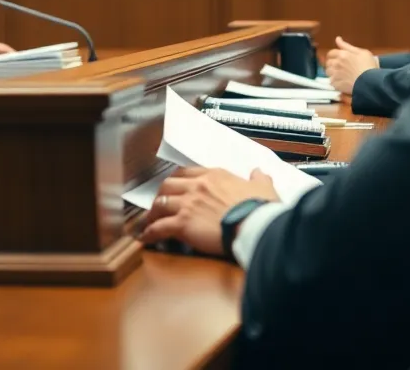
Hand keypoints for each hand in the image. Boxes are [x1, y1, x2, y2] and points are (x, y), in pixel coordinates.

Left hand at [138, 167, 279, 256]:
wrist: (255, 225)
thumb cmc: (260, 208)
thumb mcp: (263, 188)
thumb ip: (259, 179)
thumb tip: (259, 172)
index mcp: (214, 175)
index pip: (187, 173)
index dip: (178, 181)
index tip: (176, 188)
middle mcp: (197, 186)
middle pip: (168, 185)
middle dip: (162, 194)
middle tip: (160, 204)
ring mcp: (188, 204)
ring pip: (160, 203)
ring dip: (153, 213)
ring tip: (150, 222)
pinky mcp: (183, 223)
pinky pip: (159, 227)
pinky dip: (150, 233)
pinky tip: (146, 238)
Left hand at [325, 36, 379, 94]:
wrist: (370, 82)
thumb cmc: (369, 66)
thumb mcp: (362, 52)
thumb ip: (347, 45)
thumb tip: (337, 39)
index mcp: (343, 54)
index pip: (331, 53)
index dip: (333, 55)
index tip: (336, 58)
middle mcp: (337, 63)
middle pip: (328, 63)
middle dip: (333, 64)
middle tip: (340, 68)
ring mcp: (336, 74)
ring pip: (328, 73)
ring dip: (333, 73)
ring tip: (341, 75)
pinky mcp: (337, 84)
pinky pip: (332, 83)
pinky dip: (336, 83)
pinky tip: (342, 83)